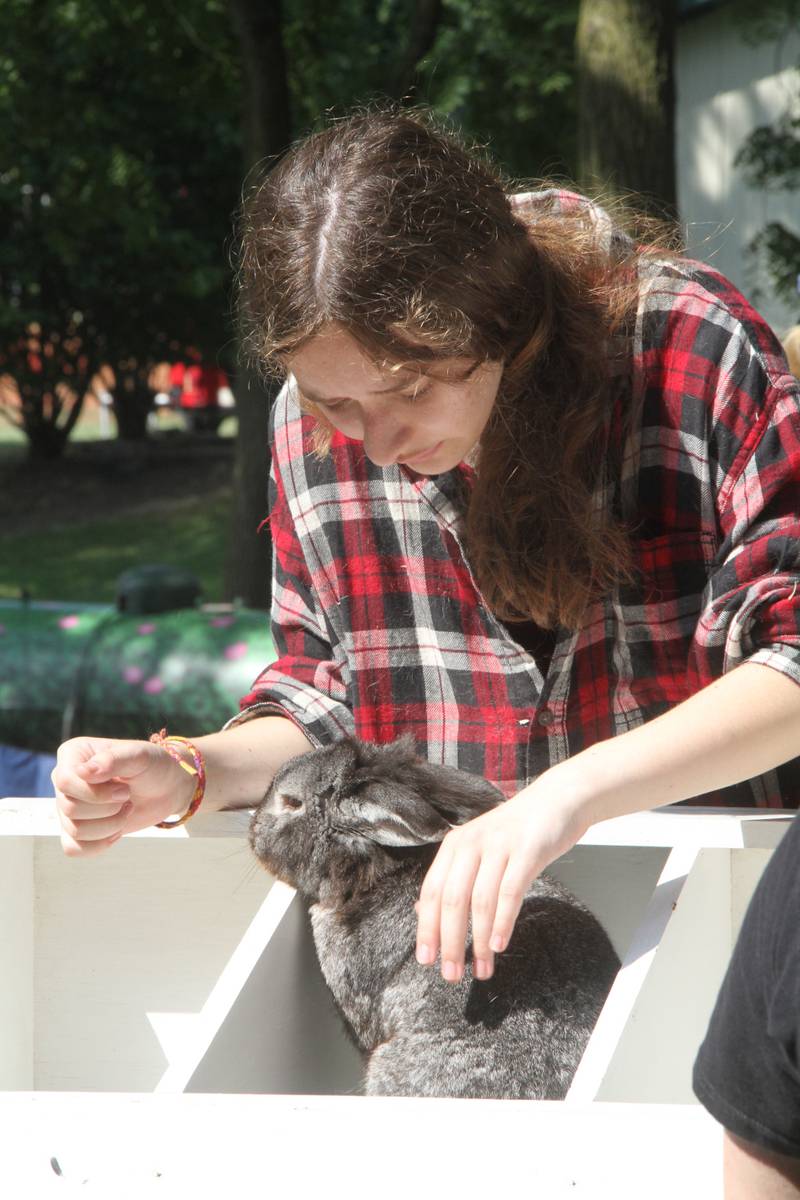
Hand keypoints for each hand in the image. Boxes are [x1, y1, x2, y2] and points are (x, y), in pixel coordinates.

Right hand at [52, 736, 196, 856]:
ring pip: (74, 831)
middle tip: (128, 796)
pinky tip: (117, 831)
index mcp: (73, 753)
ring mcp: (67, 805)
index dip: (96, 793)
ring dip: (110, 826)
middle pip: (69, 808)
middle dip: (108, 809)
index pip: (65, 781)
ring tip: (126, 809)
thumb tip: (82, 772)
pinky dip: (99, 845)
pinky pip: (73, 848)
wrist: (165, 789)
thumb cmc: (152, 766)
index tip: (124, 788)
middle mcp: (65, 779)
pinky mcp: (76, 828)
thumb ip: (113, 760)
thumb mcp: (140, 756)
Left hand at [415, 769, 589, 981]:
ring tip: (482, 968)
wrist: (557, 800)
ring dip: (479, 940)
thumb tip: (422, 912)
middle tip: (452, 975)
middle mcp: (471, 843)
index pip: (432, 891)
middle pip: (452, 899)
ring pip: (480, 900)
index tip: (426, 961)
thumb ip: (453, 879)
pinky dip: (503, 921)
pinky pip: (510, 891)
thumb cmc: (517, 833)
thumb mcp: (479, 851)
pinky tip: (500, 944)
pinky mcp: (527, 850)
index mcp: (455, 846)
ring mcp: (499, 845)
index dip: (427, 928)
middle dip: (450, 941)